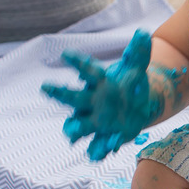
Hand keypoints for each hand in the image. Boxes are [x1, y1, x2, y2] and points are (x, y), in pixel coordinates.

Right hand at [41, 30, 160, 160]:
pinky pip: (96, 147)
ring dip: (74, 130)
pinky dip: (96, 151)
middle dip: (59, 93)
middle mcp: (90, 101)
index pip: (87, 69)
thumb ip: (138, 52)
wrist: (137, 107)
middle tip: (45, 87)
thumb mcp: (137, 68)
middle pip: (72, 98)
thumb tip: (143, 32)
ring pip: (78, 126)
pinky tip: (97, 155)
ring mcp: (94, 121)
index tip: (65, 53)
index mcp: (98, 82)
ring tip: (71, 135)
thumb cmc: (130, 84)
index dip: (77, 62)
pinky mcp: (103, 137)